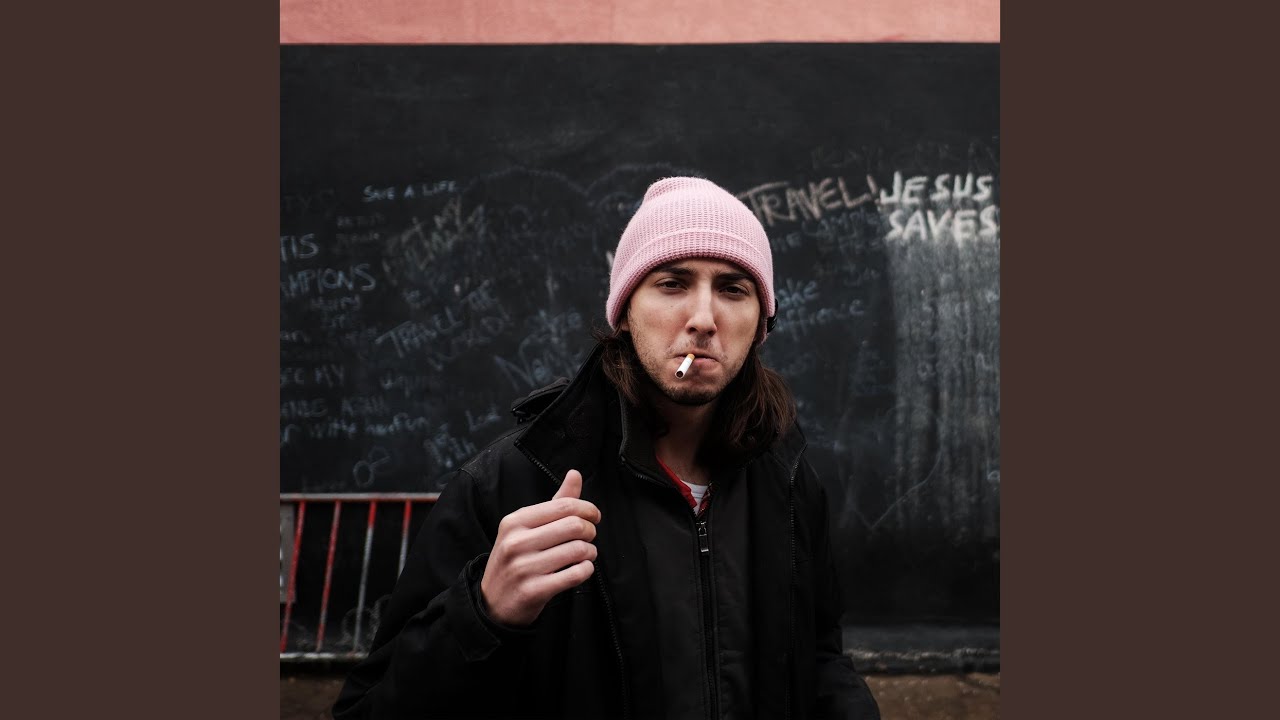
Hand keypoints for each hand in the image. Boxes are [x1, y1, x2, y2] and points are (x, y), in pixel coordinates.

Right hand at [480, 469, 599, 626]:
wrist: (492, 602)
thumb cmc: (515, 559)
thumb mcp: (526, 528)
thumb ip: (555, 502)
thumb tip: (576, 474)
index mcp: (515, 521)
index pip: (563, 506)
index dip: (587, 509)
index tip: (594, 517)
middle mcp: (516, 542)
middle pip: (574, 526)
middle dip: (590, 530)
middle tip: (590, 536)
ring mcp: (524, 568)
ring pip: (578, 550)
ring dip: (590, 552)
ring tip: (586, 554)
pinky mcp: (534, 590)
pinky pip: (575, 575)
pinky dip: (586, 570)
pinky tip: (582, 569)